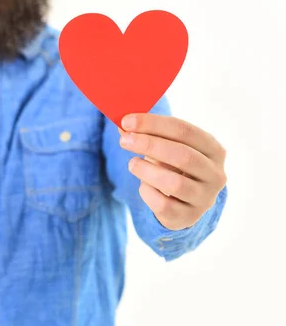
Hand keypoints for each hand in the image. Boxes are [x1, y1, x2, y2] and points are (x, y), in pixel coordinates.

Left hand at [118, 113, 226, 230]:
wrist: (183, 202)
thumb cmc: (173, 165)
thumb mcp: (166, 146)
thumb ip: (147, 133)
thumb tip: (122, 124)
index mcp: (214, 150)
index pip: (185, 131)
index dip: (154, 124)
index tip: (128, 120)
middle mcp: (215, 175)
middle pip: (183, 156)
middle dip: (149, 145)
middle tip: (125, 140)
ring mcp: (204, 198)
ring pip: (175, 183)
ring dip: (147, 170)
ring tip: (132, 163)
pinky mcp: (188, 217)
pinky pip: (163, 205)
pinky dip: (147, 192)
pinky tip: (143, 185)